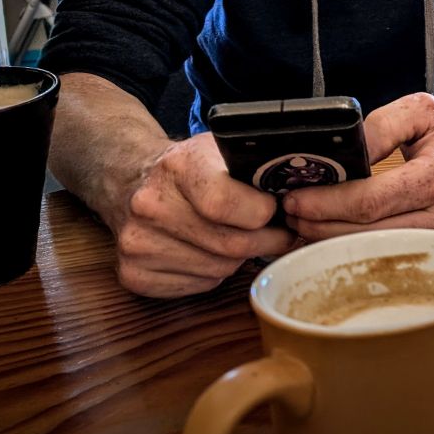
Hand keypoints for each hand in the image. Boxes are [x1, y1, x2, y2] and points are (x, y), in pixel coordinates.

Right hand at [112, 132, 296, 296]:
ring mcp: (138, 243)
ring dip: (240, 258)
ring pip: (218, 269)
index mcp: (178, 166)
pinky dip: (215, 273)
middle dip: (266, 241)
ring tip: (244, 238)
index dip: (263, 213)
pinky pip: (198, 285)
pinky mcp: (133, 274)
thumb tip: (303, 193)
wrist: (130, 180)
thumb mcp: (220, 148)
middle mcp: (151, 205)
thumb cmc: (191, 166)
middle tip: (281, 234)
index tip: (277, 210)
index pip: (226, 203)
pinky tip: (213, 251)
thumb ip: (255, 166)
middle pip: (229, 243)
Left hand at [282, 92, 433, 240]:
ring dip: (330, 242)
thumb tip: (344, 150)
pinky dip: (354, 252)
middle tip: (288, 213)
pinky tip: (330, 240)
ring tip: (301, 226)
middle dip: (318, 225)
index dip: (327, 203)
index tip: (295, 197)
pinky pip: (389, 259)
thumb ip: (380, 126)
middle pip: (366, 234)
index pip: (371, 201)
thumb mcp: (421, 112)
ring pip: (374, 253)